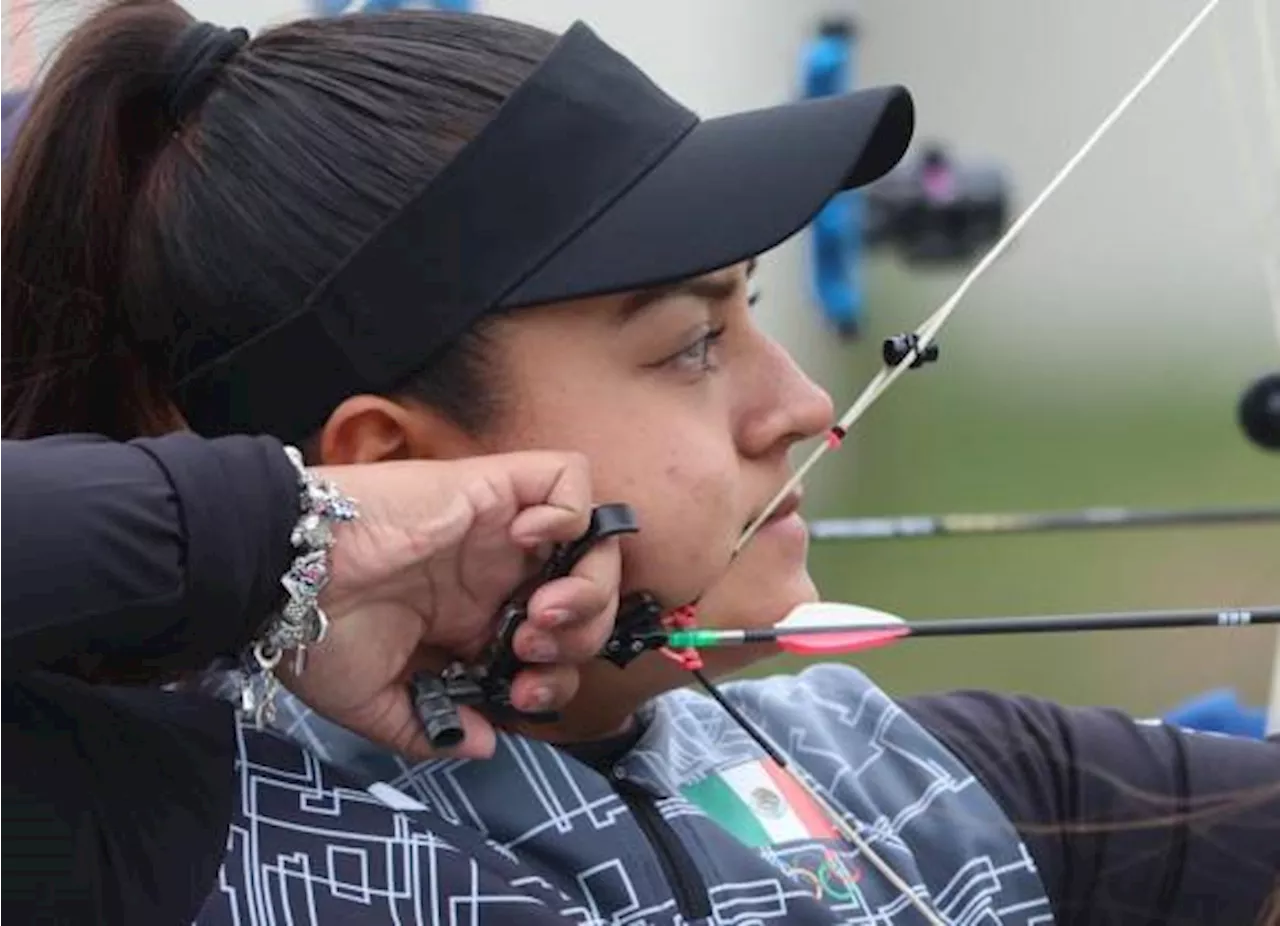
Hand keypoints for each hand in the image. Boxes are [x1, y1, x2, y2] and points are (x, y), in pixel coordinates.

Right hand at [274, 451, 620, 761]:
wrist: (281, 575)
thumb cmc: (313, 632)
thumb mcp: (372, 700)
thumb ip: (430, 727)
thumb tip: (485, 744)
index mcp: (474, 622)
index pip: (557, 647)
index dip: (558, 678)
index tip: (519, 696)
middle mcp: (498, 575)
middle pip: (591, 599)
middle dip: (581, 638)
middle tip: (529, 651)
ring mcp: (502, 530)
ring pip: (595, 543)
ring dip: (587, 587)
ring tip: (537, 611)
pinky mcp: (495, 486)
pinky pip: (570, 476)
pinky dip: (570, 513)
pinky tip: (528, 543)